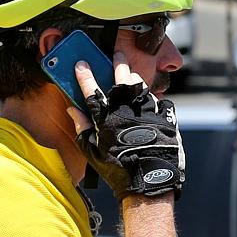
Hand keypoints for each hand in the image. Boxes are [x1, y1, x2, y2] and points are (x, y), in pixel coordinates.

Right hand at [68, 52, 184, 200]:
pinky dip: (152, 98)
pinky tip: (149, 99)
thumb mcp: (92, 151)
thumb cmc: (116, 170)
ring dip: (134, 78)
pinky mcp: (164, 118)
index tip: (81, 64)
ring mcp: (146, 112)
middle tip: (117, 54)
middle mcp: (126, 111)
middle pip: (120, 79)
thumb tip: (72, 110)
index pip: (91, 90)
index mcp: (106, 118)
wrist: (147, 182)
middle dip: (117, 63)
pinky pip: (158, 101)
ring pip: (140, 86)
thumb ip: (81, 128)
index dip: (85, 75)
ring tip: (131, 74)